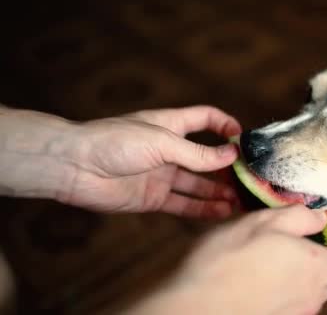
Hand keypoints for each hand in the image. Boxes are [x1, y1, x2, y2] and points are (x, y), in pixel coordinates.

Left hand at [0, 105, 241, 218]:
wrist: (74, 167)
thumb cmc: (114, 142)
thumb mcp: (162, 142)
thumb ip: (197, 154)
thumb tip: (231, 156)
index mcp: (171, 125)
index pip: (205, 119)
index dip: (225, 126)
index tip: (242, 139)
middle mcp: (169, 150)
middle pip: (206, 157)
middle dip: (227, 168)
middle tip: (248, 180)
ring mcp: (162, 175)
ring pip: (198, 184)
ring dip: (218, 192)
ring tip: (240, 201)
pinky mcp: (153, 198)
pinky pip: (183, 204)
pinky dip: (202, 209)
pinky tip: (220, 212)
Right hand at [128, 205, 326, 314]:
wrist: (193, 305)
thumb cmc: (229, 258)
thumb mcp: (264, 220)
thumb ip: (301, 217)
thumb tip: (322, 218)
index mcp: (317, 268)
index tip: (320, 242)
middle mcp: (311, 298)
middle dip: (312, 263)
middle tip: (282, 245)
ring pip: (304, 294)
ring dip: (291, 278)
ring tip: (259, 262)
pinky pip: (284, 306)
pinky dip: (274, 294)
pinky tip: (249, 282)